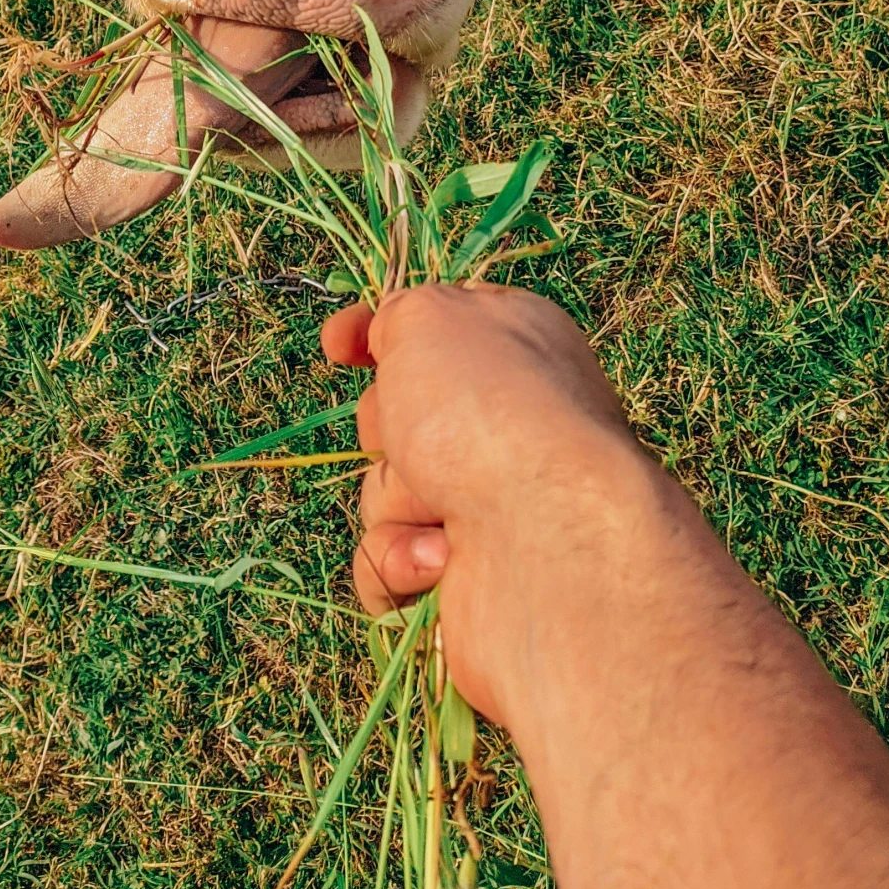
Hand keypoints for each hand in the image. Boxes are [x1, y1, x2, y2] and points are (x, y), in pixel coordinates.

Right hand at [321, 284, 650, 726]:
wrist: (550, 542)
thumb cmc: (487, 409)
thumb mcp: (431, 318)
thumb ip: (400, 313)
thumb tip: (390, 338)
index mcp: (510, 344)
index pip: (432, 328)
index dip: (376, 334)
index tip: (338, 346)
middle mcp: (504, 422)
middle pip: (394, 416)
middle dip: (384, 428)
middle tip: (412, 438)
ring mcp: (490, 502)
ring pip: (385, 492)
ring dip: (396, 500)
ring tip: (441, 512)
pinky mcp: (468, 575)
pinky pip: (390, 563)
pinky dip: (401, 561)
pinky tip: (438, 560)